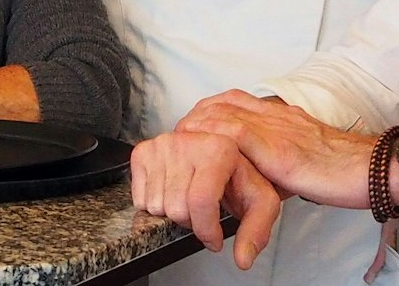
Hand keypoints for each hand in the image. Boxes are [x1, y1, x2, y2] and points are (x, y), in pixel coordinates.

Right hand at [130, 130, 283, 269]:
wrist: (216, 158)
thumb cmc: (237, 178)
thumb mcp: (259, 202)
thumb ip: (256, 231)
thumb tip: (243, 258)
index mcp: (221, 149)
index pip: (201, 202)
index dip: (206, 230)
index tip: (214, 237)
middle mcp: (189, 140)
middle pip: (176, 208)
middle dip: (190, 221)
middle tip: (202, 210)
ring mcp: (163, 144)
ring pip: (155, 206)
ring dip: (171, 213)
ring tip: (187, 198)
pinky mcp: (143, 152)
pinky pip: (139, 199)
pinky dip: (152, 204)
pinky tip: (171, 191)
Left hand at [174, 90, 377, 209]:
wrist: (372, 167)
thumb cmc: (343, 168)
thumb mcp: (299, 157)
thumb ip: (274, 160)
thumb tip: (250, 181)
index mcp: (279, 115)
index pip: (229, 102)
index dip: (205, 116)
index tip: (191, 135)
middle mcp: (273, 115)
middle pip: (217, 105)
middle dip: (193, 124)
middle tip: (179, 148)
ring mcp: (274, 129)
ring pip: (219, 116)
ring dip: (196, 136)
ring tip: (183, 158)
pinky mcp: (278, 149)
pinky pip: (235, 137)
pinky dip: (213, 147)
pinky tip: (203, 161)